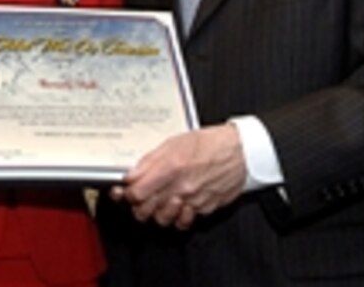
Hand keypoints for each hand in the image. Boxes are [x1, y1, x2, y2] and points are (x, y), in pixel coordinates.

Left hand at [109, 124, 246, 229]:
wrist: (240, 151)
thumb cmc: (209, 143)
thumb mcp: (173, 143)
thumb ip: (149, 161)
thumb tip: (132, 174)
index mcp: (170, 168)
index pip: (137, 192)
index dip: (125, 194)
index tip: (123, 190)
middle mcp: (180, 187)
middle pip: (146, 210)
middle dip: (136, 205)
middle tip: (136, 198)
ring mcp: (193, 200)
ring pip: (163, 219)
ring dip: (155, 212)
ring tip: (155, 202)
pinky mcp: (204, 207)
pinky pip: (184, 221)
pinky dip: (176, 218)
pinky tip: (175, 207)